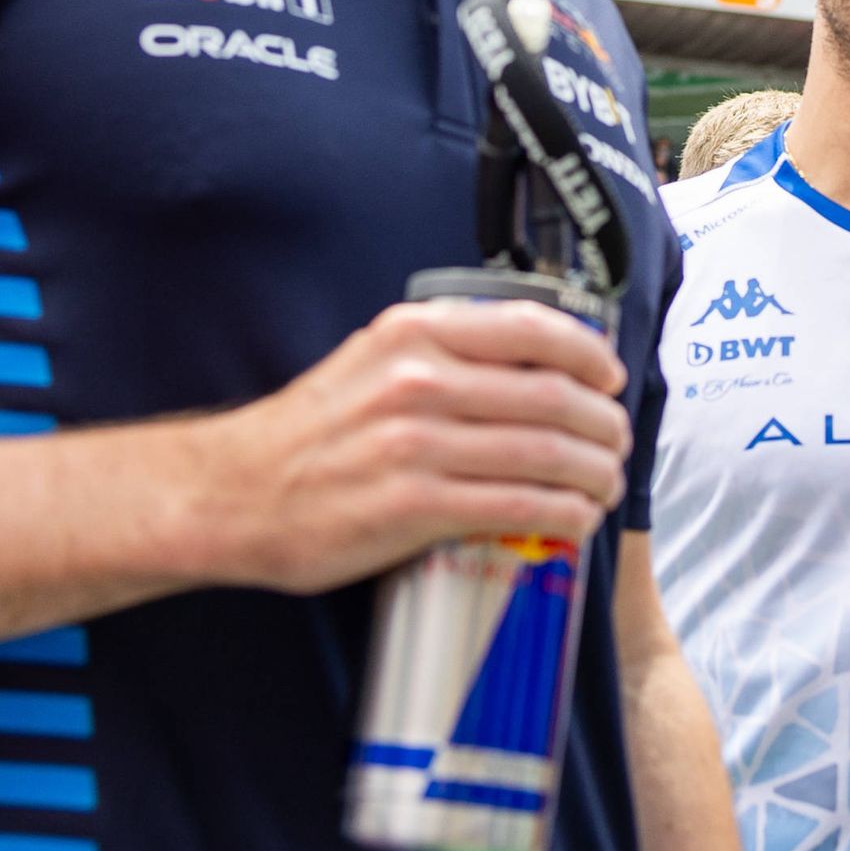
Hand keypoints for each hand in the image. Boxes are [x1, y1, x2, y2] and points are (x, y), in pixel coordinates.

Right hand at [200, 297, 634, 594]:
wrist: (233, 494)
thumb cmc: (309, 434)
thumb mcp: (372, 361)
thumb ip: (444, 353)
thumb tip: (532, 367)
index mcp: (414, 334)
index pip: (534, 330)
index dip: (591, 356)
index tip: (611, 379)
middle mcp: (419, 381)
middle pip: (555, 398)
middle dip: (606, 426)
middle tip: (616, 445)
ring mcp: (417, 445)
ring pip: (547, 454)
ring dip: (596, 474)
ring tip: (605, 485)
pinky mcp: (413, 507)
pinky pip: (518, 507)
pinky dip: (563, 515)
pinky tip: (575, 520)